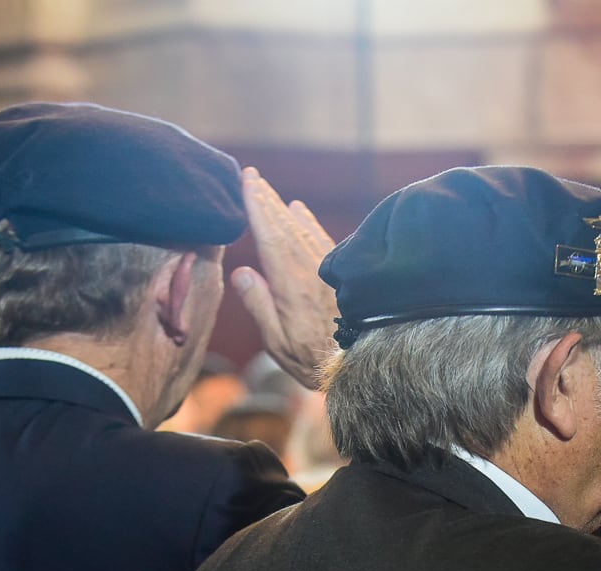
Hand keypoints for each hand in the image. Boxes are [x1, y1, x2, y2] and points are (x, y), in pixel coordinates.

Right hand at [230, 167, 338, 390]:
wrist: (359, 364)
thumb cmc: (311, 358)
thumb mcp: (276, 341)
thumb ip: (258, 305)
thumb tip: (242, 271)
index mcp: (290, 285)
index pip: (269, 236)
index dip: (257, 207)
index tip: (247, 182)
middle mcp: (310, 270)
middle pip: (284, 226)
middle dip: (266, 199)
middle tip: (252, 176)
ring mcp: (328, 269)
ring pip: (301, 229)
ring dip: (283, 208)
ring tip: (267, 189)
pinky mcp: (341, 273)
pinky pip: (321, 238)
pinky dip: (308, 221)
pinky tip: (299, 211)